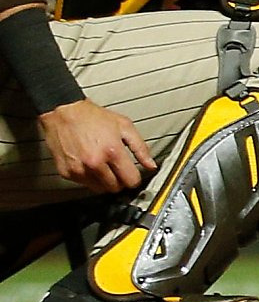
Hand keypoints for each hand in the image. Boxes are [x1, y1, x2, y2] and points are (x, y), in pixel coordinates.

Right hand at [38, 100, 157, 193]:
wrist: (65, 113)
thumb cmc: (93, 117)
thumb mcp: (124, 126)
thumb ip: (140, 148)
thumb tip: (151, 165)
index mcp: (112, 151)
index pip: (130, 180)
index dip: (135, 179)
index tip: (133, 175)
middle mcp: (95, 163)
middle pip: (115, 188)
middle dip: (120, 181)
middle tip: (118, 170)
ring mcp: (79, 170)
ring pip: (99, 189)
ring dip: (104, 181)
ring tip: (104, 166)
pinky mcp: (66, 173)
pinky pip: (84, 184)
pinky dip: (89, 178)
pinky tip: (90, 164)